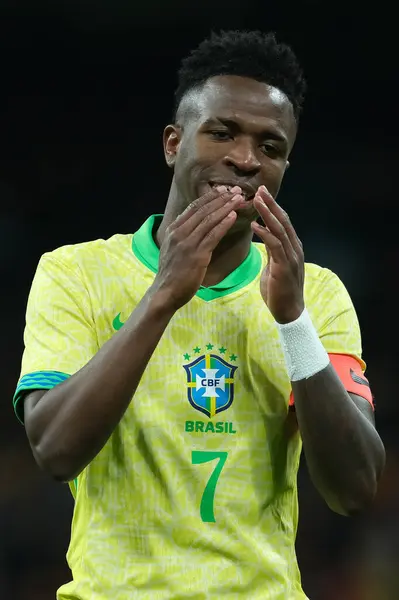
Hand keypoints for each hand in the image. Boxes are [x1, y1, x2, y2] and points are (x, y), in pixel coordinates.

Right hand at [153, 185, 243, 309]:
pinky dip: (223, 224)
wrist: (165, 292)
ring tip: (239, 200)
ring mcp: (187, 243)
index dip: (210, 197)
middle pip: (203, 210)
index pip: (194, 207)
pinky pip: (213, 235)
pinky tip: (233, 216)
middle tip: (236, 191)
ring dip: (226, 208)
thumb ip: (182, 235)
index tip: (223, 190)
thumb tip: (194, 225)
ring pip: (209, 220)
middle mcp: (179, 232)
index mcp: (173, 229)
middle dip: (221, 199)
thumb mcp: (173, 248)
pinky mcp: (197, 255)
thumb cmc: (172, 273)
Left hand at [251, 186, 304, 323]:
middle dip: (271, 204)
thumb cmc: (279, 291)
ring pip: (280, 229)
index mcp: (292, 247)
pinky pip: (275, 246)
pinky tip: (255, 225)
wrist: (288, 311)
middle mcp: (294, 248)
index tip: (261, 194)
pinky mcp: (285, 266)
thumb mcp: (274, 266)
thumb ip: (271, 251)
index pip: (282, 222)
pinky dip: (265, 234)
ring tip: (257, 201)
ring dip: (268, 214)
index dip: (273, 207)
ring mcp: (291, 257)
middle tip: (259, 189)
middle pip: (283, 221)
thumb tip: (263, 237)